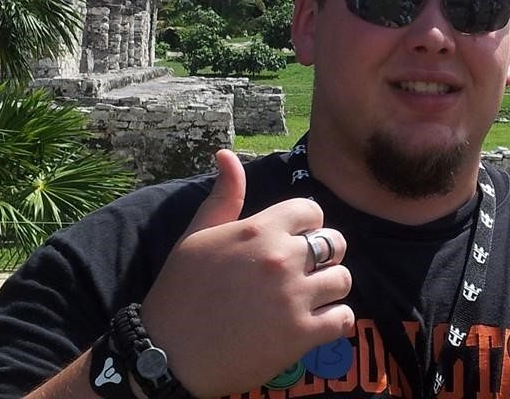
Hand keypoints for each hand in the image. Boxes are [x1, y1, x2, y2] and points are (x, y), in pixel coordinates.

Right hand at [140, 149, 354, 396]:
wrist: (166, 355)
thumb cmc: (180, 292)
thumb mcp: (196, 237)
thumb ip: (224, 196)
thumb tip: (226, 154)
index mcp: (260, 230)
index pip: (312, 211)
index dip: (307, 225)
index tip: (295, 241)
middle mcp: (282, 258)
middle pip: (335, 243)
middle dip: (325, 255)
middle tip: (305, 271)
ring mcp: (294, 297)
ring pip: (343, 280)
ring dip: (331, 289)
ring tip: (310, 298)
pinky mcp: (300, 335)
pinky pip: (344, 318)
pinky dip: (336, 321)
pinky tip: (317, 323)